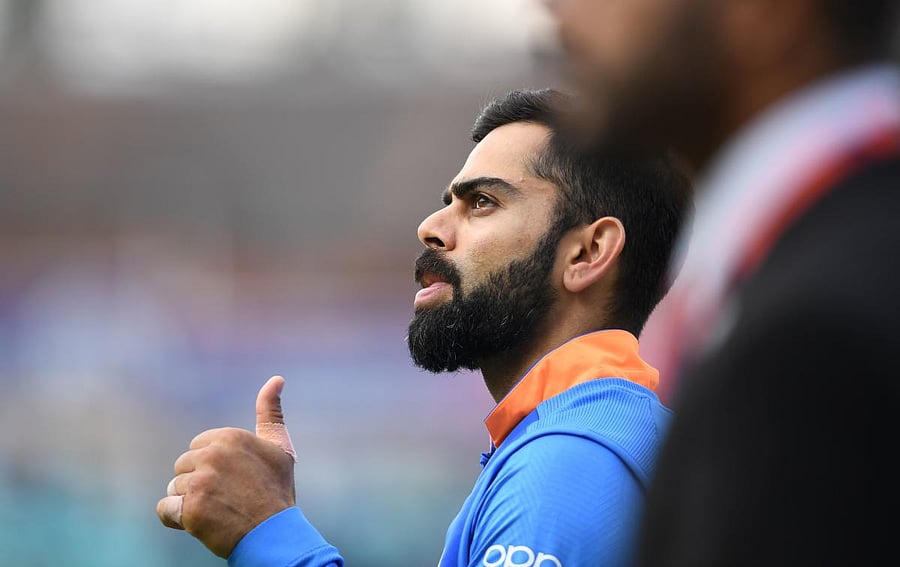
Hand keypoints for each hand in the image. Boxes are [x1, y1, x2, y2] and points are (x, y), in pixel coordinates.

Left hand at [157, 375, 297, 557]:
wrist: (276, 533)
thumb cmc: (277, 491)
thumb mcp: (279, 447)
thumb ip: (270, 411)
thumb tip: (276, 378)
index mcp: (229, 436)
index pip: (198, 447)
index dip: (212, 467)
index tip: (234, 479)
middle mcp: (213, 455)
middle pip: (183, 467)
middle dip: (198, 484)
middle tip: (226, 497)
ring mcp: (200, 482)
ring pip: (174, 489)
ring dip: (190, 503)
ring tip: (217, 510)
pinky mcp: (191, 509)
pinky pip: (165, 510)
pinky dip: (177, 519)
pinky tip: (200, 522)